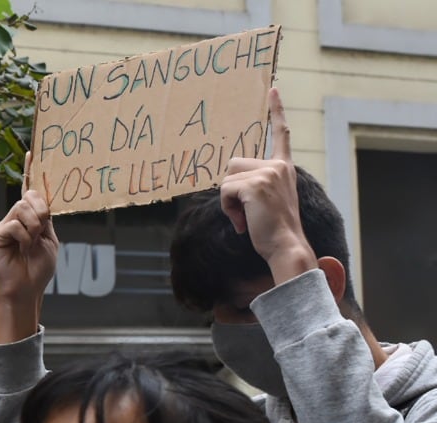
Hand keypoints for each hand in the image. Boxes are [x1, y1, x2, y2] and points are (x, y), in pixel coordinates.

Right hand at [0, 163, 58, 342]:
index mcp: (32, 218)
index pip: (31, 191)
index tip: (32, 153)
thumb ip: (45, 219)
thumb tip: (36, 198)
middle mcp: (17, 218)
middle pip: (31, 198)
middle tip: (40, 232)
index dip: (31, 172)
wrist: (25, 288)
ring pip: (23, 208)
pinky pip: (15, 224)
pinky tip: (22, 248)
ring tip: (31, 244)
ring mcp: (5, 225)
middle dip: (41, 213)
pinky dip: (24, 237)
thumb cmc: (38, 269)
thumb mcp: (50, 240)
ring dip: (34, 226)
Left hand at [218, 88, 316, 284]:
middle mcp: (279, 166)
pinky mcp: (255, 184)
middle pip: (234, 164)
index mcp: (284, 168)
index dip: (276, 111)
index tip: (273, 90)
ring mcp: (268, 173)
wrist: (286, 245)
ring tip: (245, 217)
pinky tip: (242, 222)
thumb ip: (255, 185)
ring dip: (228, 201)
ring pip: (227, 179)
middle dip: (231, 189)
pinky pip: (225, 191)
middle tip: (245, 212)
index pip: (281, 134)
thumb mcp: (266, 201)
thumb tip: (229, 184)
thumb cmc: (274, 230)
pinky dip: (228, 208)